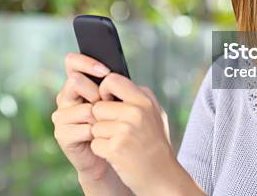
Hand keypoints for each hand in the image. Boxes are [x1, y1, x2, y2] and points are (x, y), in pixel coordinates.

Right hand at [52, 52, 113, 179]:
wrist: (110, 153)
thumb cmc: (114, 122)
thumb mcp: (114, 99)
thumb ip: (110, 85)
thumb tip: (112, 74)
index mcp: (76, 84)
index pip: (72, 62)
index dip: (87, 63)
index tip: (106, 71)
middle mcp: (65, 97)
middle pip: (76, 81)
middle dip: (97, 93)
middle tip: (107, 105)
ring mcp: (60, 116)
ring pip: (85, 108)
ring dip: (101, 117)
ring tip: (105, 124)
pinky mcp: (61, 134)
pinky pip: (85, 128)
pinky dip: (98, 133)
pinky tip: (99, 137)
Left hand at [90, 73, 183, 194]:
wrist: (163, 176)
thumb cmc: (154, 144)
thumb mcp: (154, 113)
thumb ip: (135, 96)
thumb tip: (110, 81)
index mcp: (144, 99)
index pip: (111, 80)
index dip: (104, 91)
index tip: (107, 102)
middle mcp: (136, 112)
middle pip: (97, 106)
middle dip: (101, 119)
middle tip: (116, 130)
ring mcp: (126, 130)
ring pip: (94, 126)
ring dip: (102, 137)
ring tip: (120, 143)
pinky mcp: (116, 148)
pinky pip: (94, 143)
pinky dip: (102, 151)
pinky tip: (117, 154)